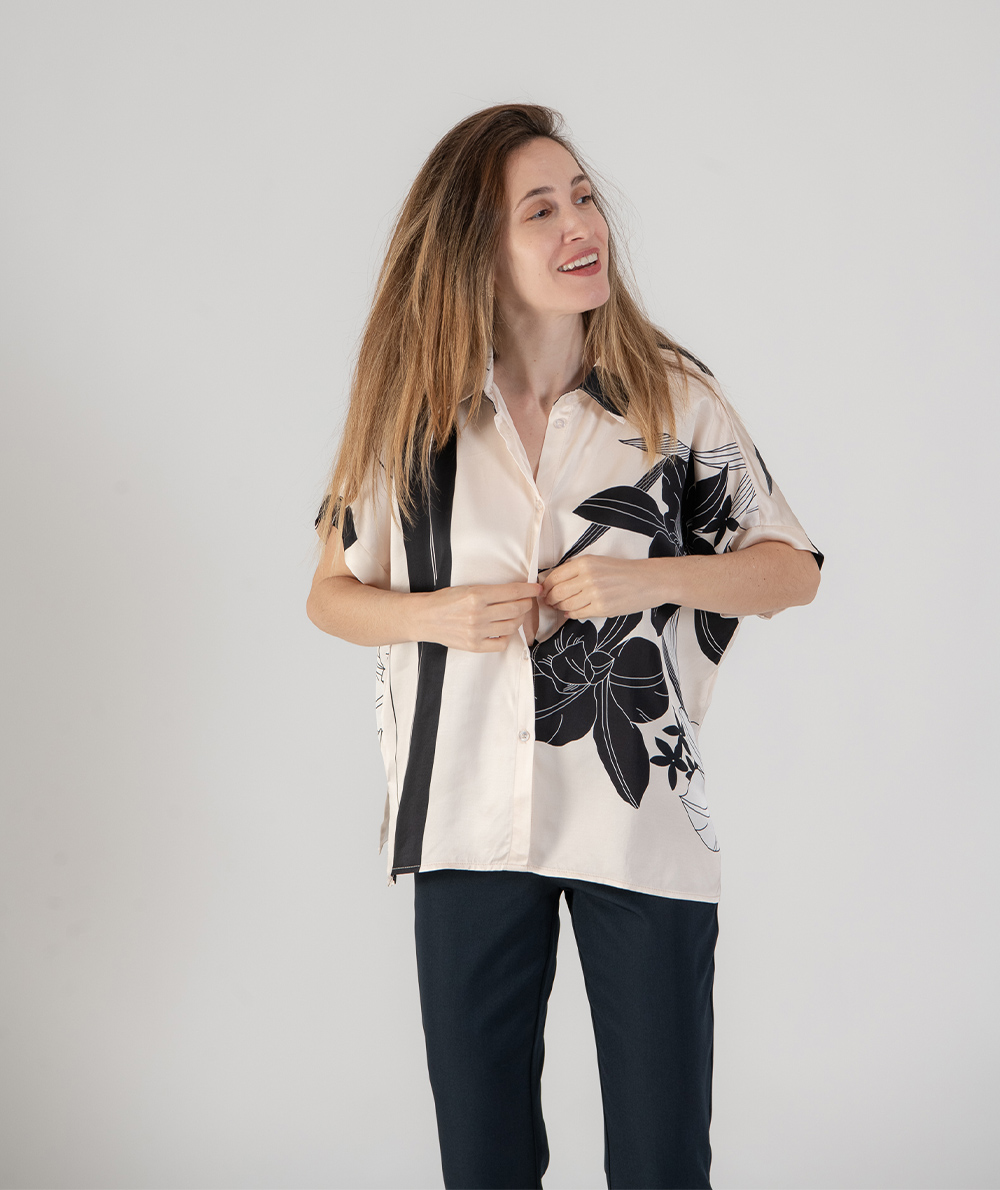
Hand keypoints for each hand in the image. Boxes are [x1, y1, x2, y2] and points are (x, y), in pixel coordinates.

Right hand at [419, 582, 542, 651]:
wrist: (425, 617)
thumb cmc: (445, 600)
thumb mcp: (467, 588)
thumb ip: (491, 592)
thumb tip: (516, 593)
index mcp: (476, 595)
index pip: (512, 592)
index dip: (528, 590)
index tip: (536, 589)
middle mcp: (478, 614)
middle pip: (516, 609)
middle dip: (526, 604)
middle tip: (527, 601)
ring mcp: (477, 632)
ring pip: (512, 626)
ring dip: (519, 619)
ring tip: (516, 614)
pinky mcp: (474, 646)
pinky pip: (501, 643)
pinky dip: (508, 636)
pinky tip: (505, 629)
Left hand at [539, 556, 653, 619]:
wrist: (649, 580)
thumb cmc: (624, 571)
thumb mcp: (598, 562)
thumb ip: (577, 570)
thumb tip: (555, 583)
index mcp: (585, 562)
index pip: (555, 576)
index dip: (546, 586)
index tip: (544, 591)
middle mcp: (588, 577)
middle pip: (557, 592)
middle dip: (550, 599)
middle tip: (548, 602)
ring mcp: (595, 593)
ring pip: (566, 604)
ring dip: (560, 608)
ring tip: (560, 607)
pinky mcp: (602, 608)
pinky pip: (578, 614)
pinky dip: (572, 614)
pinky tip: (572, 612)